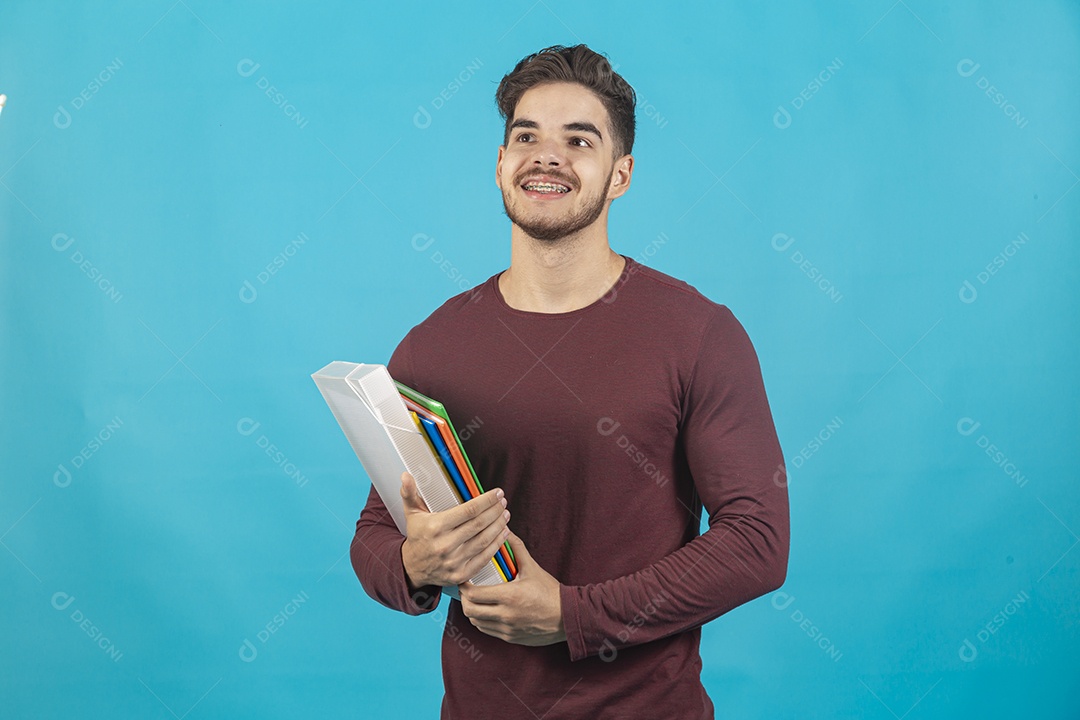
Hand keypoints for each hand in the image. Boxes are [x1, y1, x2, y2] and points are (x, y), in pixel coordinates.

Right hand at [399, 471, 510, 588]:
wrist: (412, 569)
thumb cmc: (417, 536)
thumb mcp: (412, 514)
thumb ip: (410, 493)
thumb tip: (406, 475)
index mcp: (436, 527)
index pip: (468, 511)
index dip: (486, 501)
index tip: (497, 493)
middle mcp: (445, 545)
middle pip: (479, 524)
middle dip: (495, 511)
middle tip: (503, 502)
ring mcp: (454, 561)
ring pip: (484, 540)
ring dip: (499, 526)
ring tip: (505, 515)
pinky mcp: (461, 574)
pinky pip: (484, 557)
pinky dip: (497, 544)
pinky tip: (504, 533)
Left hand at [459, 532, 565, 646]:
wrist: (567, 617)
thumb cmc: (550, 592)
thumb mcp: (532, 568)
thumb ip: (517, 548)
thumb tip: (506, 530)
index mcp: (509, 596)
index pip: (474, 594)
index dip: (464, 587)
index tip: (464, 579)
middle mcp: (506, 615)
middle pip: (470, 611)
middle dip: (464, 599)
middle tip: (467, 589)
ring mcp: (507, 629)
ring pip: (476, 622)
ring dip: (472, 611)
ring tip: (476, 600)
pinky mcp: (510, 638)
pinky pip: (487, 630)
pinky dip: (482, 621)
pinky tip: (487, 611)